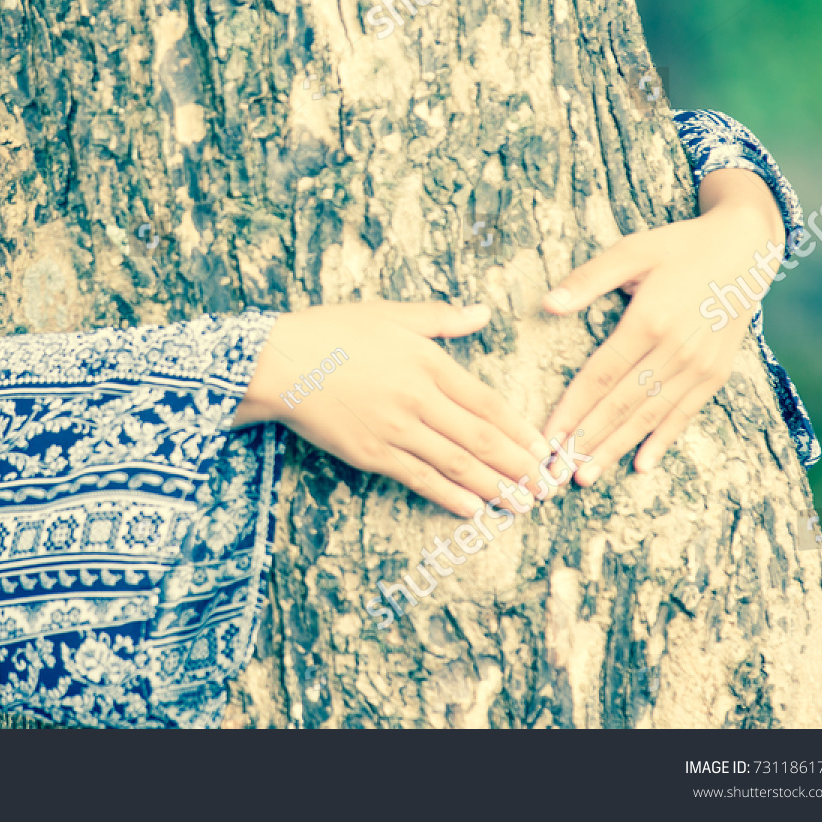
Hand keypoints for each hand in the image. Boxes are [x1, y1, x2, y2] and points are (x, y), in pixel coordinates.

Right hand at [236, 299, 547, 517]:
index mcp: (426, 361)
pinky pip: (419, 479)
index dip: (517, 429)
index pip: (486, 401)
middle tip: (545, 486)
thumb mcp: (388, 313)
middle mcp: (417, 399)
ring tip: (521, 505)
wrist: (276, 363)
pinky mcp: (371, 454)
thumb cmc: (329, 332)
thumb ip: (440, 318)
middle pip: (480, 438)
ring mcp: (394, 430)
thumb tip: (482, 312)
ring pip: (456, 464)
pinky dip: (449, 496)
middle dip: (517, 466)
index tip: (541, 448)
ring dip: (494, 488)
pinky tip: (472, 509)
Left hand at [540, 195, 783, 482]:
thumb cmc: (679, 247)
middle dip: (588, 440)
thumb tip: (547, 305)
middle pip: (622, 404)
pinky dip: (662, 440)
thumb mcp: (631, 250)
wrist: (746, 247)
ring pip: (651, 416)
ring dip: (618, 448)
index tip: (546, 436)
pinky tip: (641, 465)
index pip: (600, 376)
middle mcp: (677, 350)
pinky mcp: (717, 373)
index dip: (571, 409)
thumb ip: (588, 280)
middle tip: (558, 473)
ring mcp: (700, 365)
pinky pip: (685, 413)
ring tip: (587, 475)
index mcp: (649, 321)